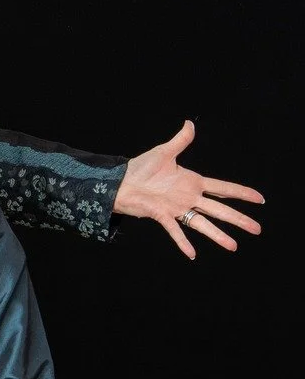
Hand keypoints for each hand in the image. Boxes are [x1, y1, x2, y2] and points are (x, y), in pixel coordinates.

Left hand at [115, 121, 263, 258]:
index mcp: (192, 182)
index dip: (241, 193)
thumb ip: (180, 141)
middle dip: (238, 219)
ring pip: (202, 224)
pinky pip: (175, 230)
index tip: (260, 199)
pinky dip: (183, 242)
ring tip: (234, 246)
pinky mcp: (162, 215)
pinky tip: (192, 254)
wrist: (119, 181)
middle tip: (257, 229)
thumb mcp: (163, 152)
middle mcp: (188, 198)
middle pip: (219, 209)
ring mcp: (177, 208)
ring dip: (218, 235)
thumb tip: (189, 123)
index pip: (223, 188)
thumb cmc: (140, 167)